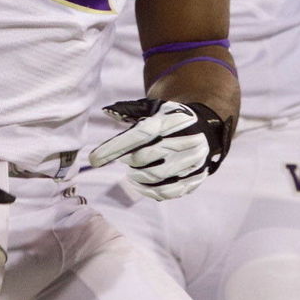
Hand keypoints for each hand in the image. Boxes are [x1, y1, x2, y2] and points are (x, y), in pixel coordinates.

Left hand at [88, 98, 231, 200]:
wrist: (207, 128)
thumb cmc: (170, 117)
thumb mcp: (153, 106)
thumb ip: (128, 109)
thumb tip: (105, 111)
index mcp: (171, 120)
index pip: (138, 135)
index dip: (114, 147)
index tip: (93, 159)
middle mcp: (185, 140)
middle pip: (144, 158)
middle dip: (127, 161)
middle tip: (123, 159)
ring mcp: (193, 161)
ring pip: (155, 177)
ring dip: (136, 177)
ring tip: (131, 171)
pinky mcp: (197, 178)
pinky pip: (168, 192)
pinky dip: (148, 192)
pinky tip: (140, 184)